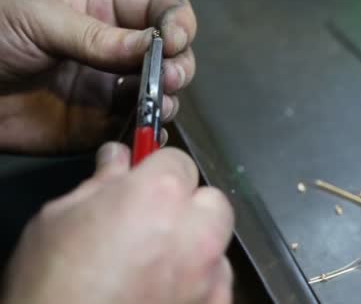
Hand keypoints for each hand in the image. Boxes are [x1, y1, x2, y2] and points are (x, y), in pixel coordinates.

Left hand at [0, 0, 196, 153]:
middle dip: (179, 64)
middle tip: (168, 76)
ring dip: (168, 96)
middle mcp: (117, 48)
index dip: (178, 21)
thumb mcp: (41, 19)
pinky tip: (145, 124)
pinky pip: (137, 125)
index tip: (174, 40)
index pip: (161, 8)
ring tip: (156, 99)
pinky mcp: (101, 123)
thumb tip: (154, 46)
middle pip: (173, 53)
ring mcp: (111, 86)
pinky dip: (149, 127)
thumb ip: (98, 36)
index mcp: (105, 8)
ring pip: (162, 91)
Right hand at [2, 143, 233, 303]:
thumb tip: (117, 158)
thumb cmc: (52, 281)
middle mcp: (196, 231)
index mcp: (160, 194)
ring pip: (218, 244)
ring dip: (195, 247)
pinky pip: (218, 284)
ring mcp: (210, 275)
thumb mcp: (61, 217)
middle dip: (187, 206)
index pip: (178, 160)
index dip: (156, 171)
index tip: (141, 183)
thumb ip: (101, 182)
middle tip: (152, 223)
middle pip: (211, 201)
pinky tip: (168, 292)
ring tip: (156, 266)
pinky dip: (200, 285)